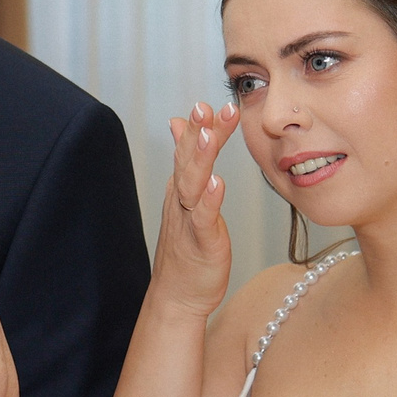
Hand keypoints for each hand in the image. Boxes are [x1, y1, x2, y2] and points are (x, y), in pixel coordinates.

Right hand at [151, 102, 236, 317]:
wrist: (178, 295)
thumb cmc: (187, 246)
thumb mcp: (187, 197)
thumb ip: (187, 158)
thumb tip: (179, 122)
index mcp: (182, 187)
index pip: (190, 149)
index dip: (199, 126)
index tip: (211, 101)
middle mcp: (181, 199)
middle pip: (188, 160)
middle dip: (197, 133)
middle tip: (205, 107)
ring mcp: (189, 220)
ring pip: (192, 184)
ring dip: (200, 159)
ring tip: (209, 135)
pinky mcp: (201, 243)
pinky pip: (203, 219)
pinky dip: (209, 201)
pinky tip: (218, 184)